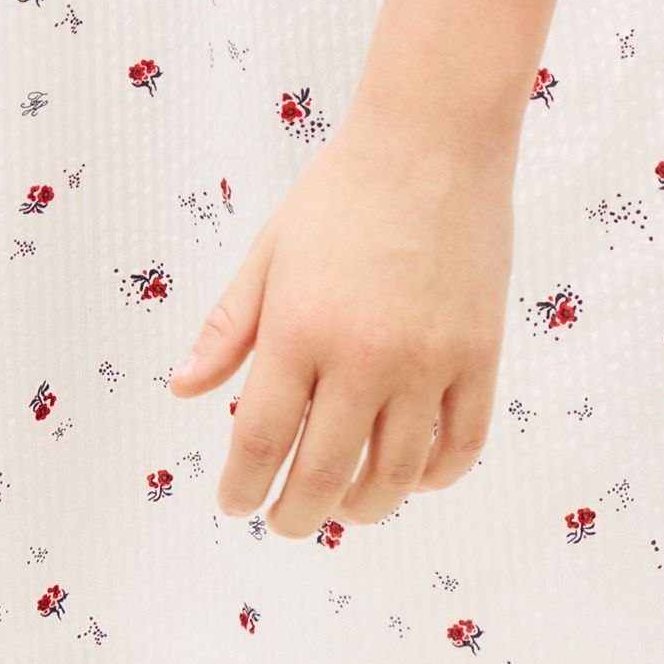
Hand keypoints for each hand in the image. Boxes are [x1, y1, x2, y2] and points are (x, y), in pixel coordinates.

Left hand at [167, 112, 513, 534]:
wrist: (432, 143)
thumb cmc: (339, 194)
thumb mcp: (268, 252)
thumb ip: (228, 327)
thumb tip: (184, 390)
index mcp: (299, 329)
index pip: (262, 441)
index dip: (242, 487)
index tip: (234, 503)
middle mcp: (364, 356)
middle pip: (324, 474)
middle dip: (295, 514)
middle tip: (283, 520)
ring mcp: (428, 360)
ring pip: (395, 476)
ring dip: (362, 507)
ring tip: (342, 504)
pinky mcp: (479, 355)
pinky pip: (461, 445)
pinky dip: (434, 478)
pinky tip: (410, 478)